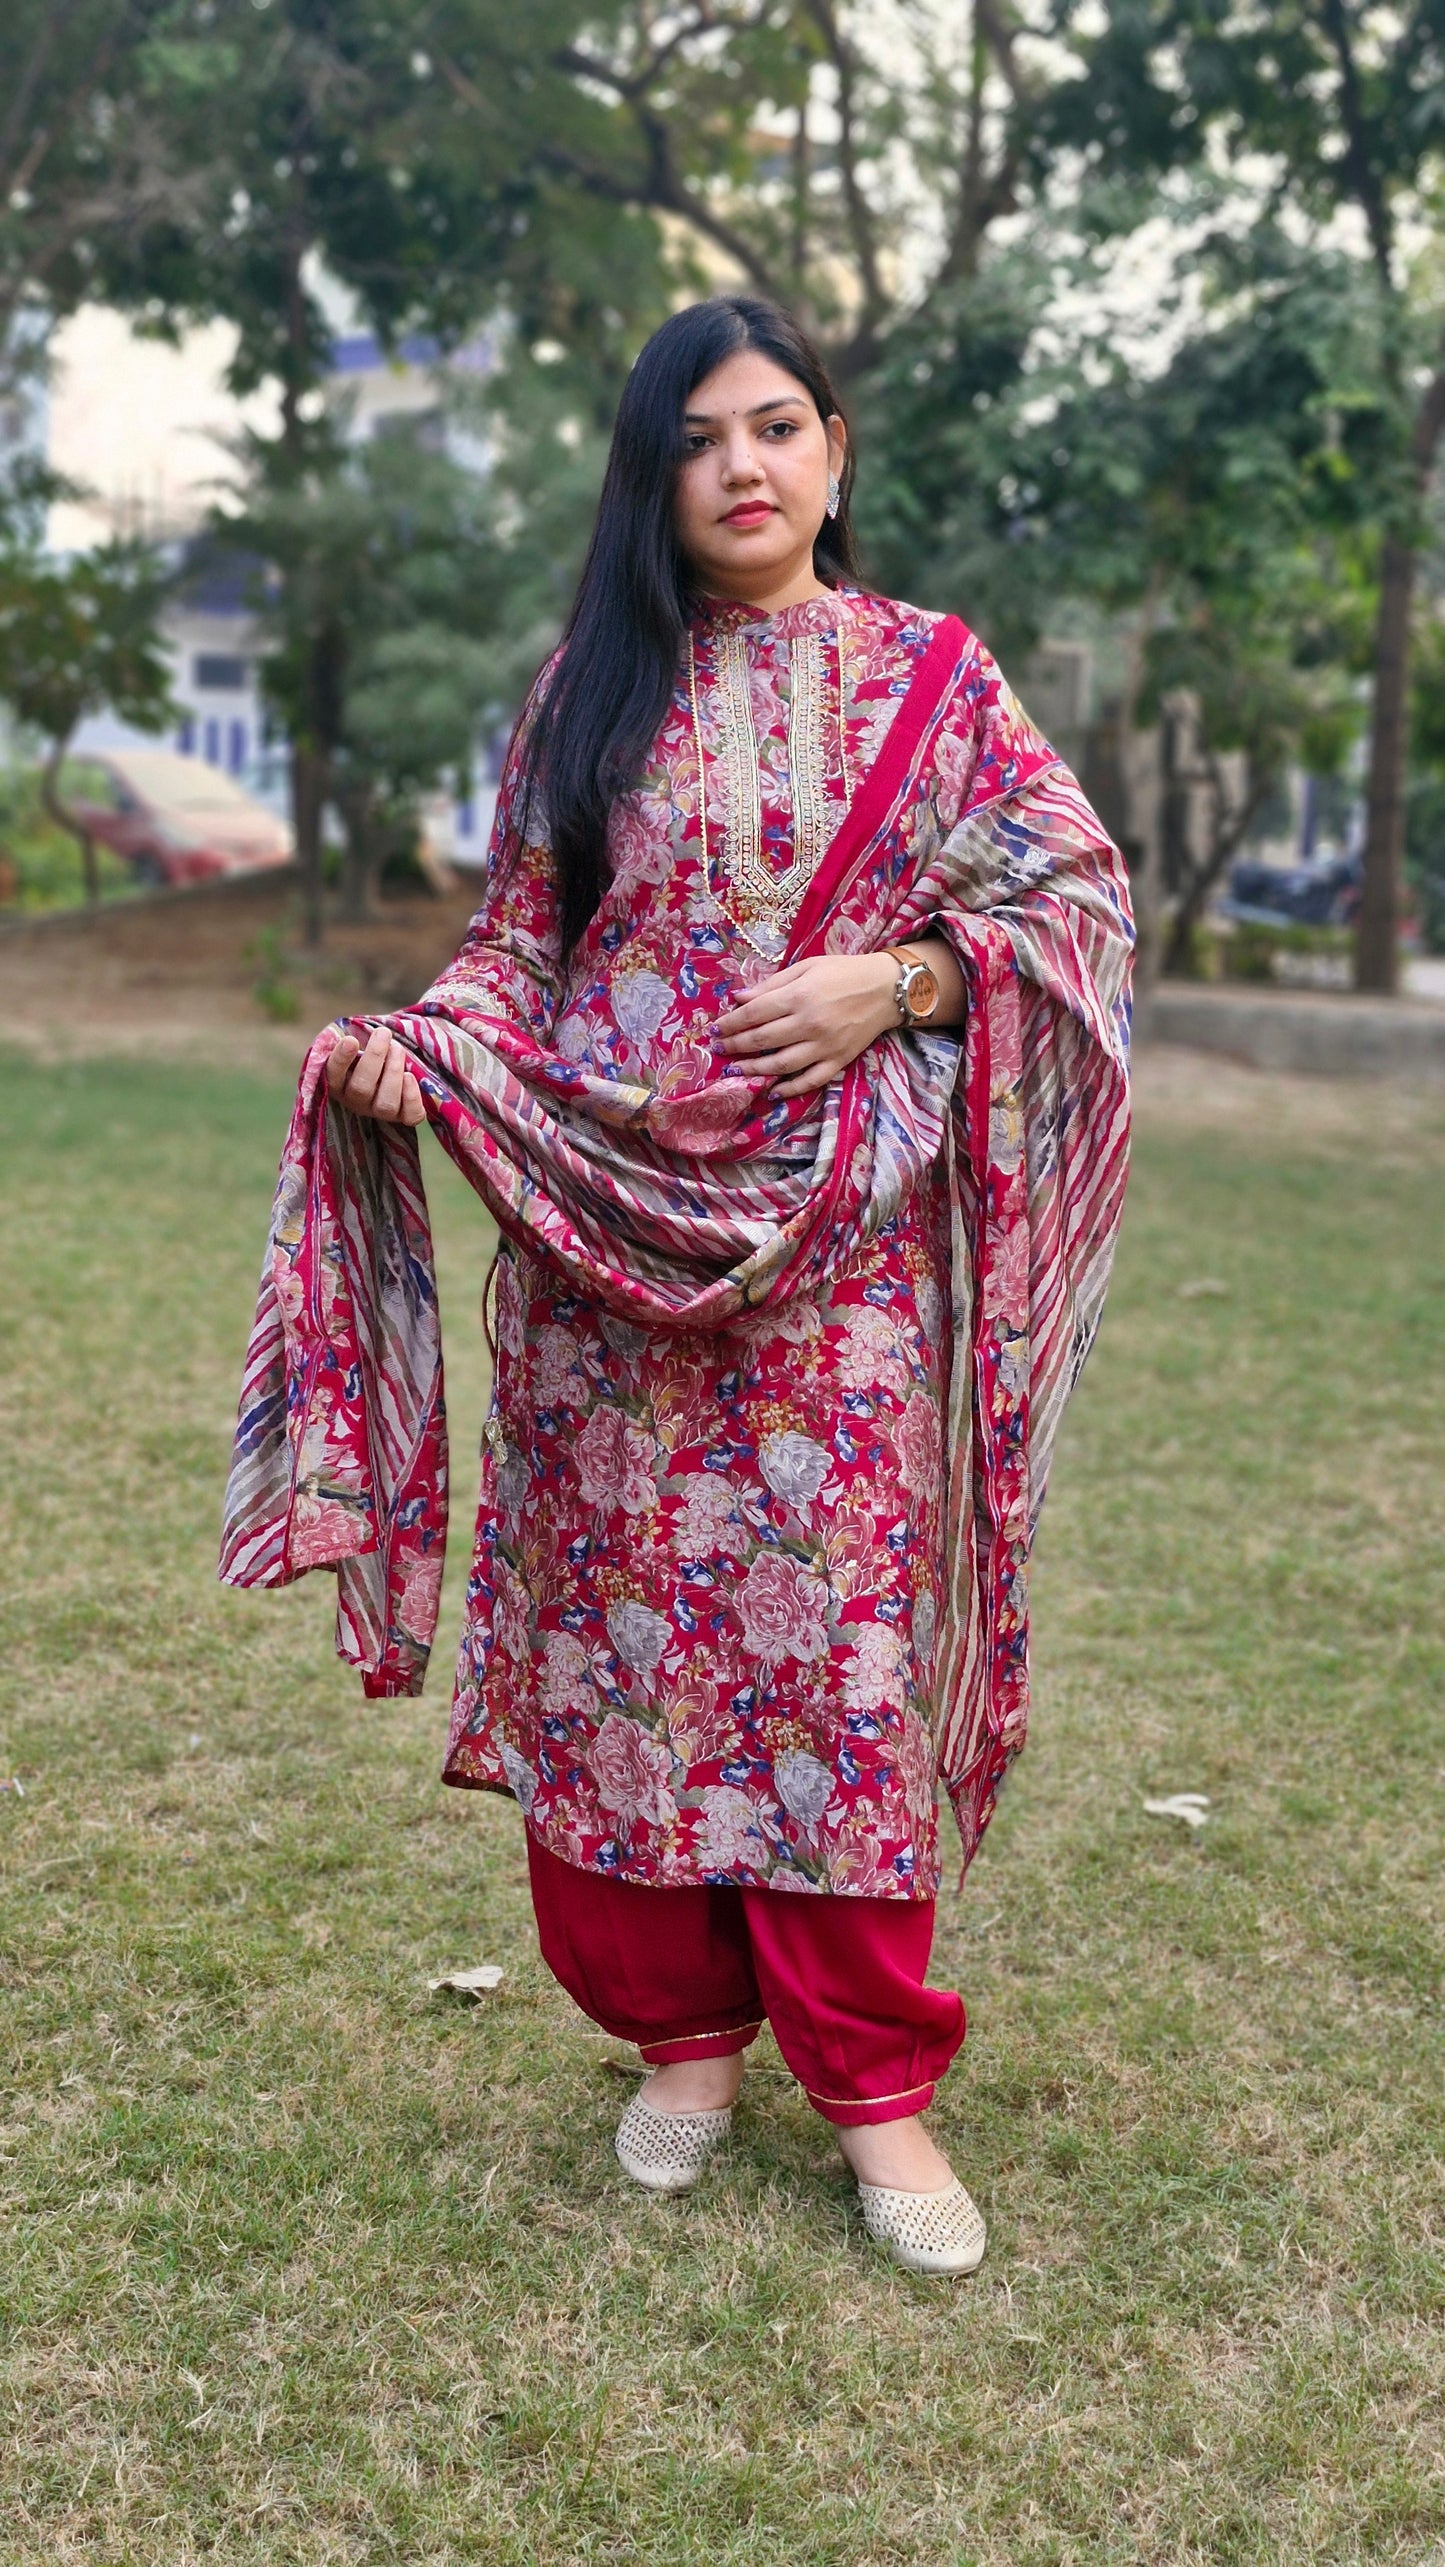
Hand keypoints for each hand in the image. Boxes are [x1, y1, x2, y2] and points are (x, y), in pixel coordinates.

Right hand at [325, 1025, 425, 1125]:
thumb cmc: (369, 1054)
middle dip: (374, 1057)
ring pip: (386, 1103)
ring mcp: (379, 1111)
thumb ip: (353, 1039)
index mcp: (338, 1083)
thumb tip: (356, 1032)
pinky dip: (412, 1097)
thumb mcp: (356, 1046)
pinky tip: (410, 1076)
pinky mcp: (403, 1116)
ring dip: (393, 1072)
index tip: (351, 1040)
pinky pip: (410, 1116)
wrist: (390, 1067)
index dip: (341, 1060)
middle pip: (361, 1088)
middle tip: (383, 1032)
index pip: (333, 1075)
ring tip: (397, 1048)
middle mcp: (356, 1101)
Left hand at [714, 953, 897, 1097]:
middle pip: (762, 1040)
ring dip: (753, 1070)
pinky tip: (772, 1091)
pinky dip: (789, 1089)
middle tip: (719, 1049)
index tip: (715, 1028)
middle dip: (735, 1046)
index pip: (754, 1013)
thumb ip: (772, 984)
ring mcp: (824, 1045)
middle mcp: (809, 1023)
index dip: (731, 1023)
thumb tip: (739, 998)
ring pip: (781, 1065)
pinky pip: (809, 1080)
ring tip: (736, 1071)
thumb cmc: (844, 972)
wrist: (886, 989)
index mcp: (800, 996)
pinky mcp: (838, 1060)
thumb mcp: (807, 967)